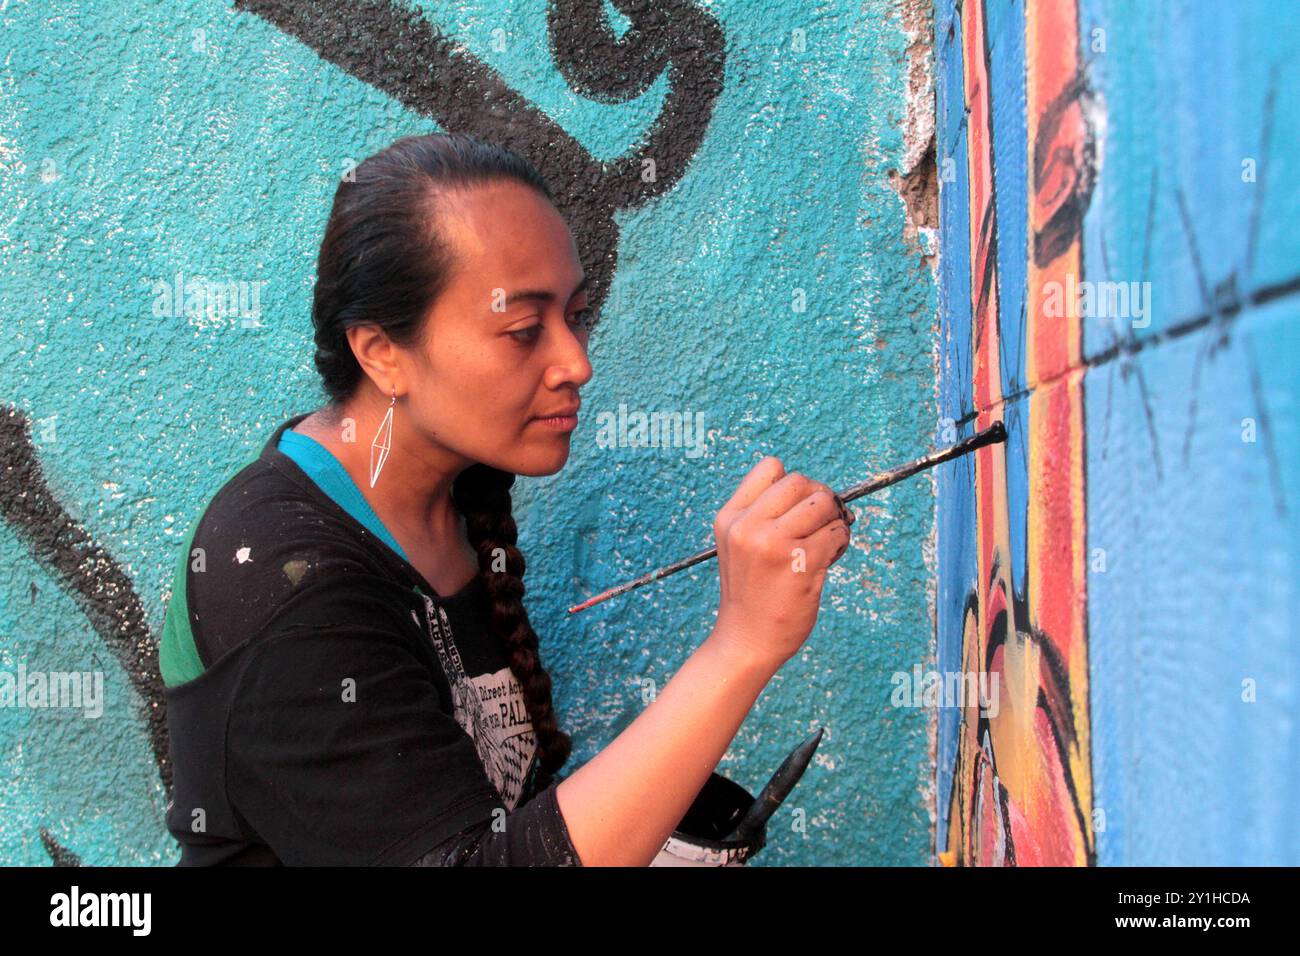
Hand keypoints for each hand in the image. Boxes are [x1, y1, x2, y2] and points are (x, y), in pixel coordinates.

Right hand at [709, 456, 853, 668]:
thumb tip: (820, 492)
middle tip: (822, 523)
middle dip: (820, 498)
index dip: (794, 485)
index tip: (798, 508)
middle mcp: (748, 526)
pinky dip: (840, 543)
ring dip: (834, 520)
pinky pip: (837, 533)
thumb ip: (764, 515)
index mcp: (731, 517)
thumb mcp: (740, 546)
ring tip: (826, 541)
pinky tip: (828, 560)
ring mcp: (773, 544)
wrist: (746, 641)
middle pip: (801, 481)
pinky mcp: (801, 563)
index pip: (771, 468)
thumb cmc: (752, 593)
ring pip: (823, 503)